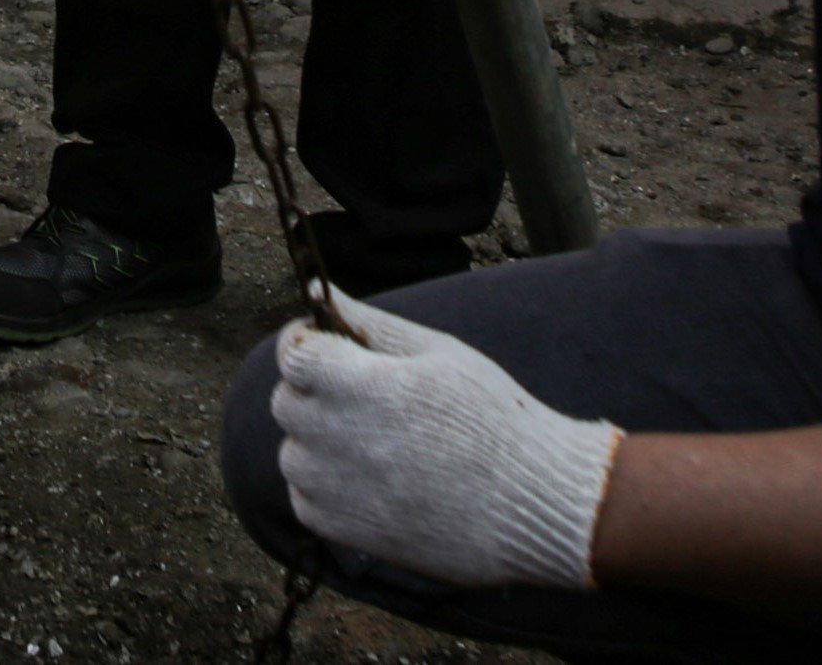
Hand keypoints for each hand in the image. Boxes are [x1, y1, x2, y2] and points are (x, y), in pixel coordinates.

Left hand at [271, 293, 620, 590]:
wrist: (535, 505)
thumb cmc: (495, 421)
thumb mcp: (441, 354)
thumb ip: (372, 324)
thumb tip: (323, 290)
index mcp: (362, 384)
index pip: (292, 352)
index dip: (305, 343)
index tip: (328, 346)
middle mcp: (338, 436)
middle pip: (285, 400)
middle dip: (313, 390)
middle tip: (362, 397)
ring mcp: (337, 488)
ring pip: (292, 452)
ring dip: (317, 441)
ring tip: (374, 442)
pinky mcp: (345, 531)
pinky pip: (304, 498)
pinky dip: (323, 486)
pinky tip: (369, 479)